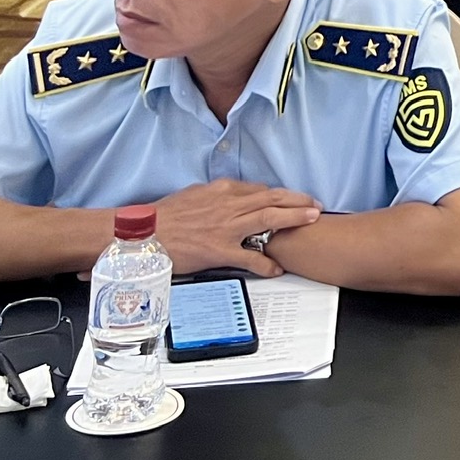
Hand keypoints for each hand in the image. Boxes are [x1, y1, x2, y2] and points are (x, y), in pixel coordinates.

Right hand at [151, 180, 321, 276]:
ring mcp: (225, 228)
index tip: (293, 199)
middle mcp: (228, 205)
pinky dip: (266, 264)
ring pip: (268, 219)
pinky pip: (249, 257)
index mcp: (221, 191)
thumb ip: (216, 197)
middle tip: (315, 205)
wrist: (144, 234)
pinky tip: (277, 269)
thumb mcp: (193, 196)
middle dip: (297, 201)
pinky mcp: (219, 250)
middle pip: (271, 199)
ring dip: (293, 219)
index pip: (259, 190)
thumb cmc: (164, 217)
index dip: (280, 195)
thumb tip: (230, 198)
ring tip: (311, 220)